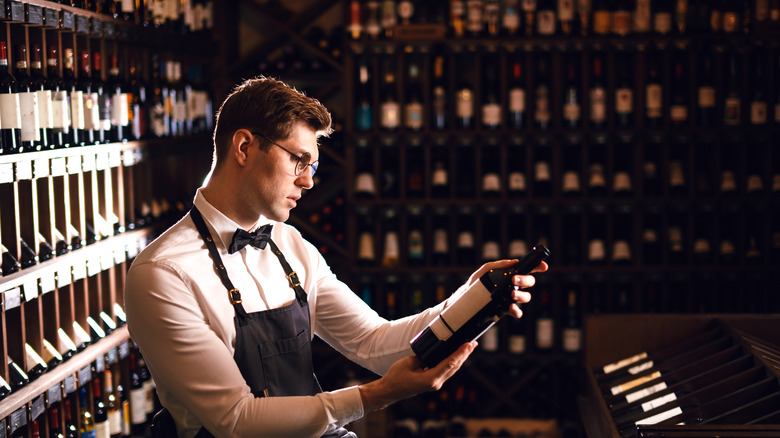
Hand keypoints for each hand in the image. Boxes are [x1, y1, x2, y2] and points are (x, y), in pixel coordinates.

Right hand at [358, 341, 476, 412]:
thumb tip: (434, 352)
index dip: (460, 353)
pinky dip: (453, 362)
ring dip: (461, 358)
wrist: (389, 391)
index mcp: (431, 379)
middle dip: (465, 354)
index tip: (469, 344)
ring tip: (469, 347)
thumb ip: (424, 357)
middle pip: (454, 366)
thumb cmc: (396, 377)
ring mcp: (435, 384)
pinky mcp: (433, 382)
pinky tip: (457, 356)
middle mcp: (436, 383)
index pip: (450, 363)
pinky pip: (446, 371)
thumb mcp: (409, 362)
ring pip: (452, 369)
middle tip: (473, 342)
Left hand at [464, 259, 548, 318]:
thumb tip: (513, 262)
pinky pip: (517, 312)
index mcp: (512, 274)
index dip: (537, 267)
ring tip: (512, 294)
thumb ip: (499, 264)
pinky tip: (511, 308)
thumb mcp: (486, 269)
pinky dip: (516, 311)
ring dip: (522, 296)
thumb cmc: (477, 281)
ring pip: (526, 297)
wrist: (466, 297)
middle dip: (525, 280)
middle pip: (529, 282)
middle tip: (514, 280)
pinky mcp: (506, 310)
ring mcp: (512, 298)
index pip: (527, 270)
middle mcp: (515, 286)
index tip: (543, 266)